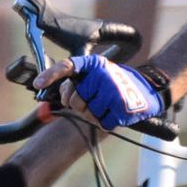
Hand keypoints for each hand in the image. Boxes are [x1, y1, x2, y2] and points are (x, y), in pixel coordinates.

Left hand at [37, 54, 165, 130]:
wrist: (149, 89)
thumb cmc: (117, 85)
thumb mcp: (97, 77)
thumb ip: (75, 85)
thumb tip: (52, 103)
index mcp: (94, 63)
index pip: (68, 66)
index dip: (51, 75)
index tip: (38, 84)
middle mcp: (102, 74)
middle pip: (74, 101)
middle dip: (79, 106)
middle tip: (92, 101)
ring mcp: (112, 90)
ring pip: (87, 114)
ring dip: (95, 115)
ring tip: (107, 105)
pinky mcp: (121, 107)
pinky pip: (102, 123)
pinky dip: (107, 121)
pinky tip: (116, 111)